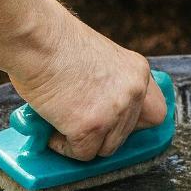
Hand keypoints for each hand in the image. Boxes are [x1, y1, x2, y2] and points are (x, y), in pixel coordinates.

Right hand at [8, 17, 166, 160]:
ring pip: (106, 148)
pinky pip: (81, 153)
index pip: (155, 112)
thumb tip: (104, 109)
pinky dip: (64, 146)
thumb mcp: (99, 57)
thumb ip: (111, 83)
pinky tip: (50, 127)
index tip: (117, 126)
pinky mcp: (90, 127)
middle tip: (78, 122)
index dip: (135, 123)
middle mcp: (133, 92)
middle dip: (102, 133)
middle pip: (126, 135)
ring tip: (60, 122)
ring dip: (84, 142)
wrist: (35, 37)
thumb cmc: (54, 42)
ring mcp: (114, 111)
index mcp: (137, 71)